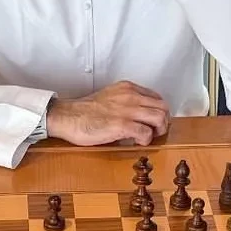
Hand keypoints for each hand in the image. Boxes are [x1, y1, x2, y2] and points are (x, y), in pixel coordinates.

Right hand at [46, 81, 169, 146]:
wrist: (68, 117)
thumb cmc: (84, 111)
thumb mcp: (109, 98)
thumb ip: (125, 103)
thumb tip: (137, 118)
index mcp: (127, 88)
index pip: (156, 97)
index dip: (159, 112)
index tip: (153, 122)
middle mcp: (131, 96)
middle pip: (163, 107)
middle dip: (163, 122)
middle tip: (155, 132)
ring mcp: (127, 110)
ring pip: (159, 118)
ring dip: (158, 131)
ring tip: (148, 138)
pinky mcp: (122, 125)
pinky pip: (146, 133)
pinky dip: (146, 140)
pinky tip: (137, 142)